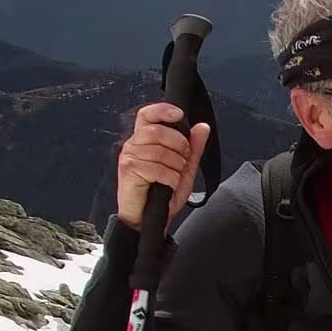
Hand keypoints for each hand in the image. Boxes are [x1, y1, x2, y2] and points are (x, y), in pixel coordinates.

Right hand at [117, 101, 212, 228]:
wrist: (148, 220)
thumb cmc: (162, 194)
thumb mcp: (184, 169)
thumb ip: (193, 148)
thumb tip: (202, 127)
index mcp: (144, 140)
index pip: (148, 114)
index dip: (162, 110)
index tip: (179, 115)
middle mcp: (134, 145)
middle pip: (158, 130)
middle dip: (179, 145)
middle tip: (182, 162)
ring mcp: (130, 157)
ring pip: (160, 150)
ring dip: (176, 166)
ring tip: (174, 177)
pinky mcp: (129, 171)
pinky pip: (158, 168)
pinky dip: (170, 178)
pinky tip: (169, 186)